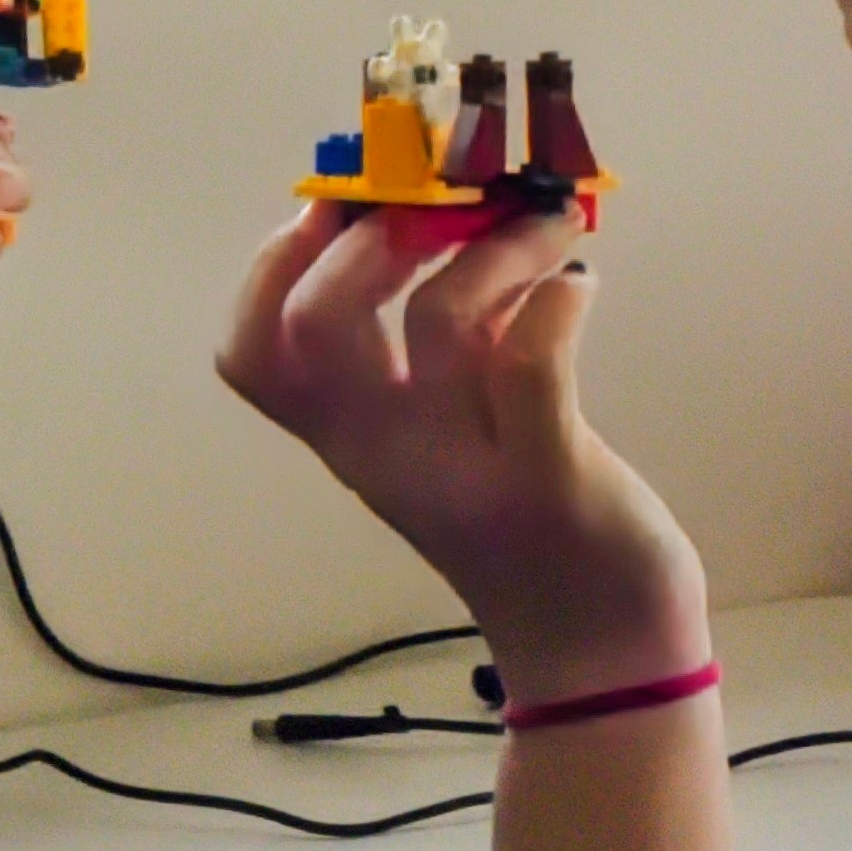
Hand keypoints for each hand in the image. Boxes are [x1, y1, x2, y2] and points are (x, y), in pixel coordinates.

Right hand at [217, 203, 705, 699]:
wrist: (598, 646)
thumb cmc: (523, 517)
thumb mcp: (446, 433)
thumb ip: (429, 353)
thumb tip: (445, 220)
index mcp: (352, 440)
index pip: (253, 354)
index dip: (272, 266)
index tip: (336, 206)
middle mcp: (389, 455)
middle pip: (320, 324)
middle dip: (371, 235)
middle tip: (440, 204)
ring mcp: (467, 467)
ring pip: (442, 320)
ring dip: (496, 245)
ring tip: (545, 225)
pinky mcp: (550, 478)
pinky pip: (535, 362)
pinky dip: (557, 299)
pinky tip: (579, 288)